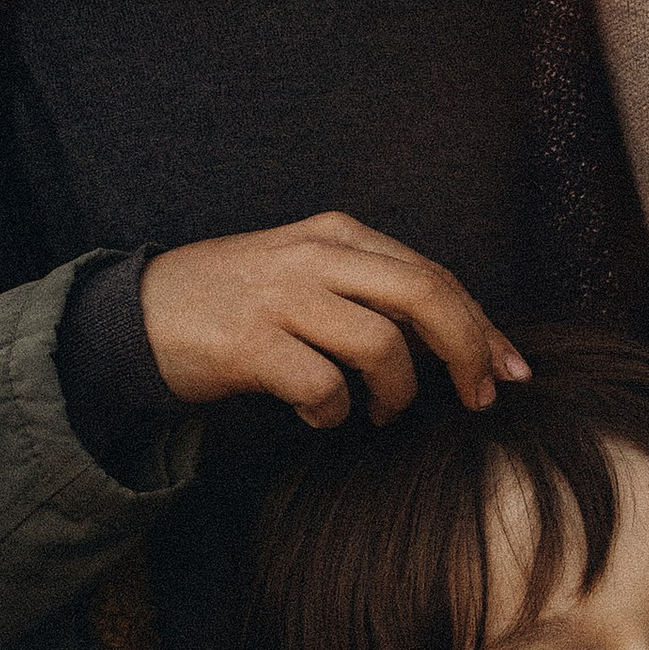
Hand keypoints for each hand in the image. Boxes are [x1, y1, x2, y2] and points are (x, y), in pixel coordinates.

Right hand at [140, 215, 530, 426]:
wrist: (136, 314)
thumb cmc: (235, 301)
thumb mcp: (306, 272)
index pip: (434, 275)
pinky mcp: (250, 343)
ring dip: (397, 394)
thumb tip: (454, 336)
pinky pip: (325, 387)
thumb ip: (370, 290)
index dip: (482, 326)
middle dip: (468, 352)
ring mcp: (281, 296)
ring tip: (381, 413)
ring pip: (382, 346)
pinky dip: (334, 413)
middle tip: (479, 399)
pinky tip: (319, 415)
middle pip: (425, 295)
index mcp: (338, 234)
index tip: (512, 371)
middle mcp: (315, 255)